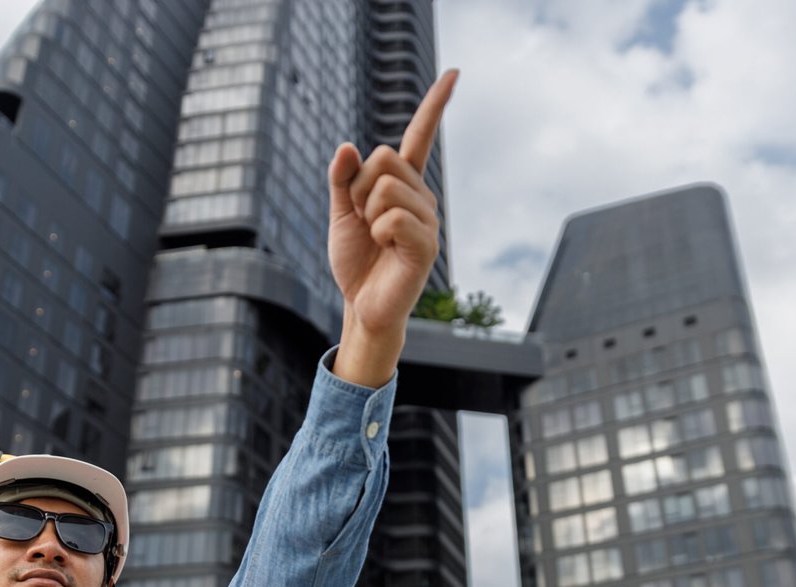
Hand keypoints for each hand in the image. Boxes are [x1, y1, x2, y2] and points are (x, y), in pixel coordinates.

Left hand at [328, 69, 456, 386]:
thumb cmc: (356, 261)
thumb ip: (342, 179)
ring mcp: (427, 220)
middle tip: (363, 219)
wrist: (361, 306)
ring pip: (385, 187)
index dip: (435, 106)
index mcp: (403, 186)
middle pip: (384, 156)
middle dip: (358, 187)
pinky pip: (393, 218)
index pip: (420, 138)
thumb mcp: (341, 214)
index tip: (455, 73)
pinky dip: (378, 232)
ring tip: (375, 238)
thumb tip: (347, 146)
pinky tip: (386, 250)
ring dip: (367, 213)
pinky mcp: (426, 245)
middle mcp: (421, 197)